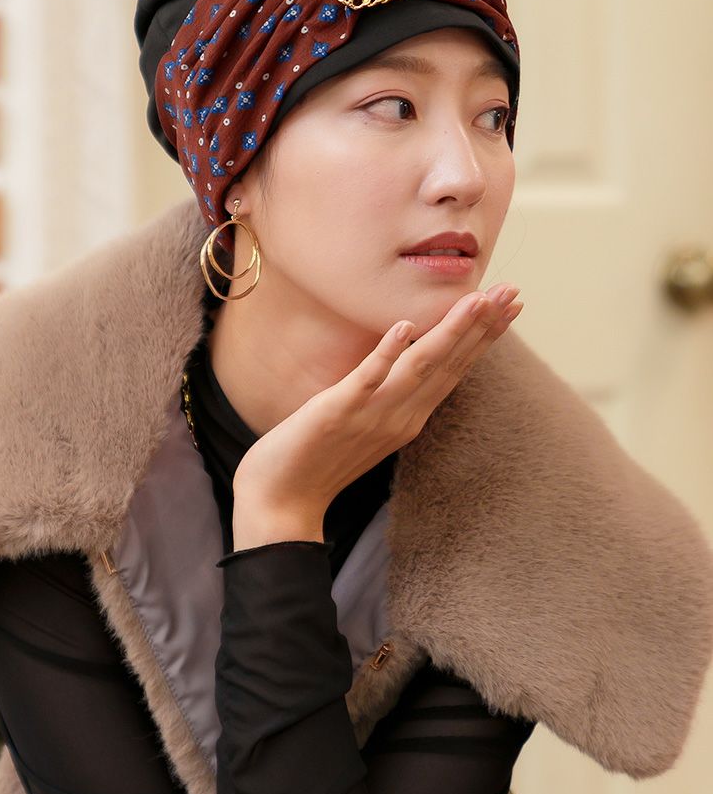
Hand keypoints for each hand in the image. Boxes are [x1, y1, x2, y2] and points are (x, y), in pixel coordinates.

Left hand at [232, 285, 522, 549]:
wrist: (282, 503)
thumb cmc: (320, 459)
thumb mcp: (368, 423)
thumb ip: (392, 396)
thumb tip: (406, 363)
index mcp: (409, 416)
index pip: (455, 369)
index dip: (485, 336)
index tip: (511, 305)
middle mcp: (400, 415)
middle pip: (449, 363)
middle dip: (483, 325)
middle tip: (511, 290)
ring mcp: (371, 414)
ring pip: (420, 366)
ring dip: (449, 331)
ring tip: (475, 299)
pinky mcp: (338, 412)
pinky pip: (366, 379)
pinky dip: (387, 353)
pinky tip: (403, 325)